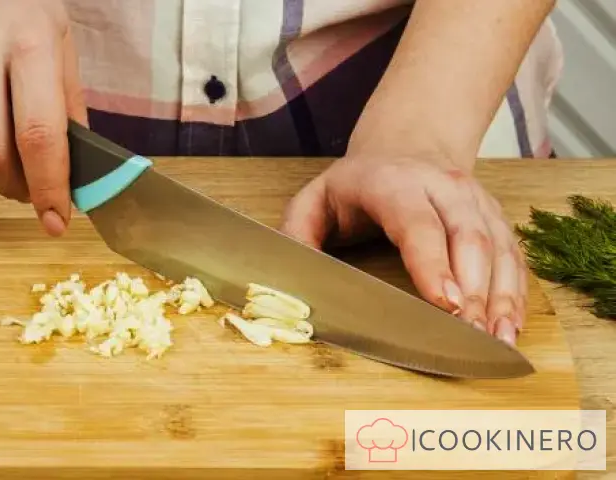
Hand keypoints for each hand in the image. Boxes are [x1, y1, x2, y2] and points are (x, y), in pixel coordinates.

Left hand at [279, 155, 526, 345]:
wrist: (406, 148)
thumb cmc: (355, 187)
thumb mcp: (313, 201)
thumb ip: (296, 235)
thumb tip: (290, 275)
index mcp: (394, 184)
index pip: (418, 224)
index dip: (432, 264)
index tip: (445, 303)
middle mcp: (442, 187)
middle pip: (467, 238)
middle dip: (472, 289)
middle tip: (470, 333)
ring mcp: (474, 201)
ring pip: (497, 248)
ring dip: (499, 297)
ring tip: (496, 338)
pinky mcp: (494, 218)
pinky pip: (512, 257)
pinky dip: (515, 293)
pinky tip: (509, 326)